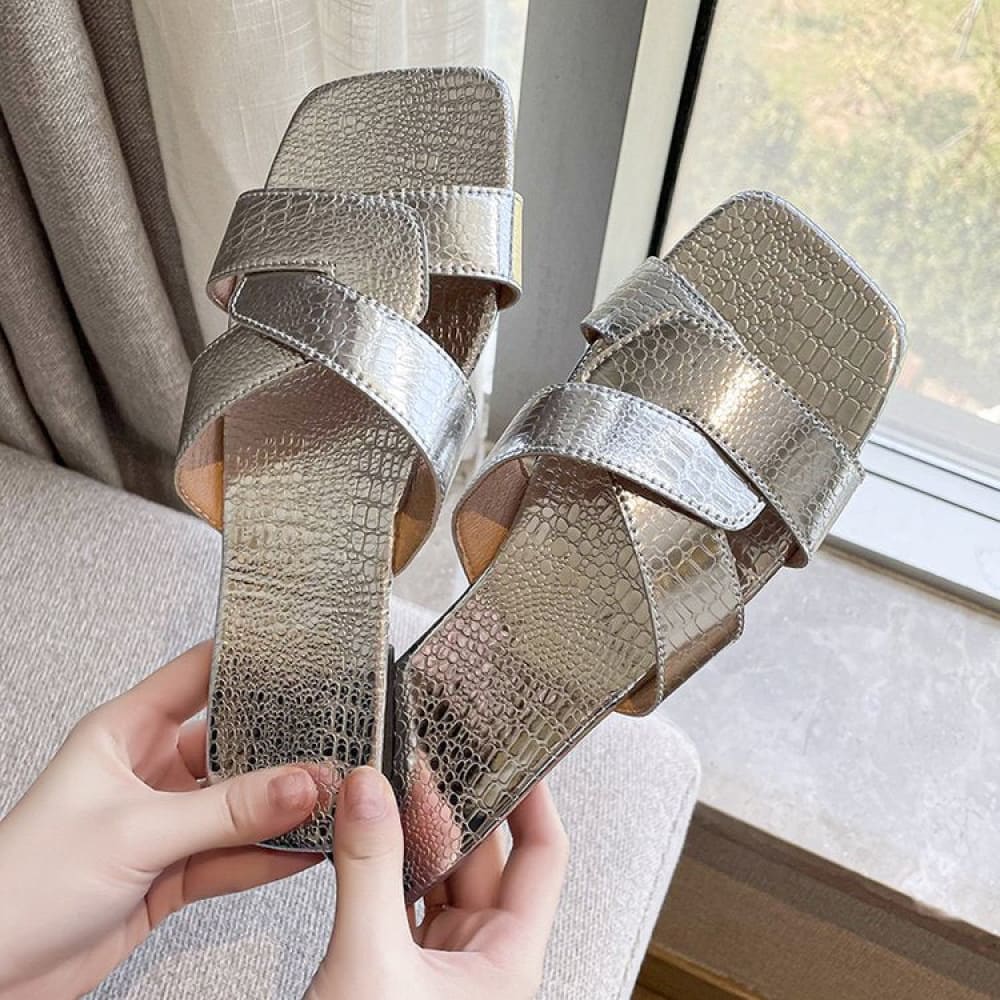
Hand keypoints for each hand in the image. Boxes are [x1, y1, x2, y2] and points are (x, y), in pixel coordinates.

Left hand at [0, 643, 322, 998]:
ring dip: (281, 808)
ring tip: (328, 801)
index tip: (301, 656)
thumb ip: (226, 811)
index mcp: (125, 732)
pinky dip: (269, 855)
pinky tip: (302, 848)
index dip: (248, 661)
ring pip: (239, 805)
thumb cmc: (22, 885)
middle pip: (231, 745)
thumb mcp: (135, 831)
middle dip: (281, 749)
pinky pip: (234, 854)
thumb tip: (299, 783)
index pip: (198, 675)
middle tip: (330, 747)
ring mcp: (164, 823)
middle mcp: (147, 772)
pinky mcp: (173, 871)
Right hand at [307, 768, 568, 999]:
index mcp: (508, 961)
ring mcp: (443, 965)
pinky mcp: (402, 971)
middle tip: (429, 754)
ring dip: (417, 833)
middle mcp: (484, 959)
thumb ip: (369, 869)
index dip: (534, 800)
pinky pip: (405, 900)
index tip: (517, 752)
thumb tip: (368, 791)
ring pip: (441, 877)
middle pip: (484, 858)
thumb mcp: (370, 963)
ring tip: (394, 782)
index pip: (543, 857)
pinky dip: (388, 865)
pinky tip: (369, 835)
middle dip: (456, 805)